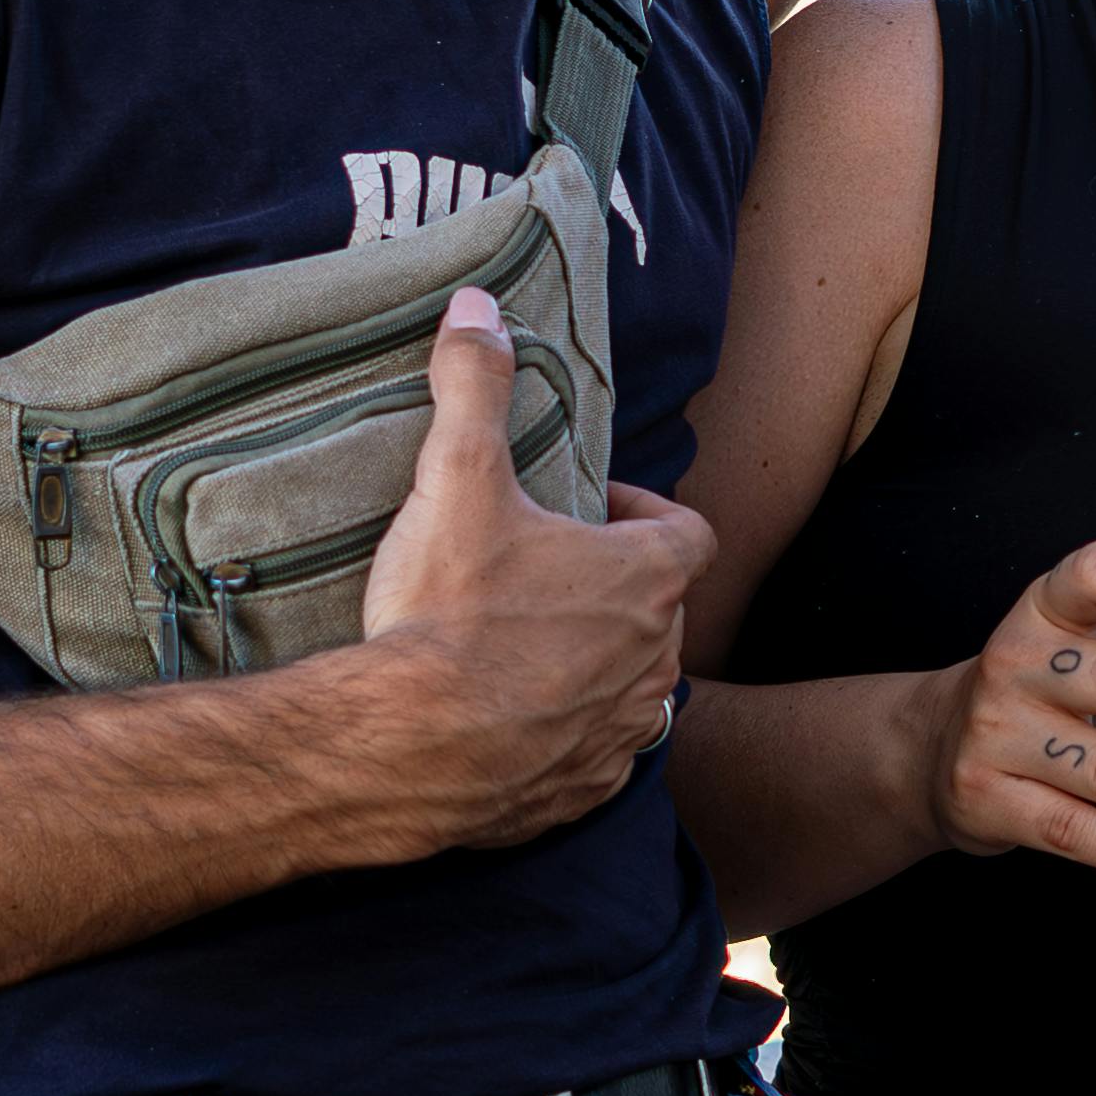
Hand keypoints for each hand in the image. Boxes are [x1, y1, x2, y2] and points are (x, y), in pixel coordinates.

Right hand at [349, 287, 711, 852]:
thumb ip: (473, 386)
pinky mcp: (583, 790)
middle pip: (661, 608)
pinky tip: (511, 719)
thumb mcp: (458, 480)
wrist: (407, 749)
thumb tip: (476, 306)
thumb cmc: (447, 614)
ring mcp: (622, 731)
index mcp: (647, 581)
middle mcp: (655, 659)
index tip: (590, 506)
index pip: (688, 532)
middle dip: (614, 587)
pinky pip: (596, 755)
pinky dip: (568, 734)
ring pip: (633, 687)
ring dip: (596, 663)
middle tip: (544, 572)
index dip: (644, 513)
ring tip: (524, 645)